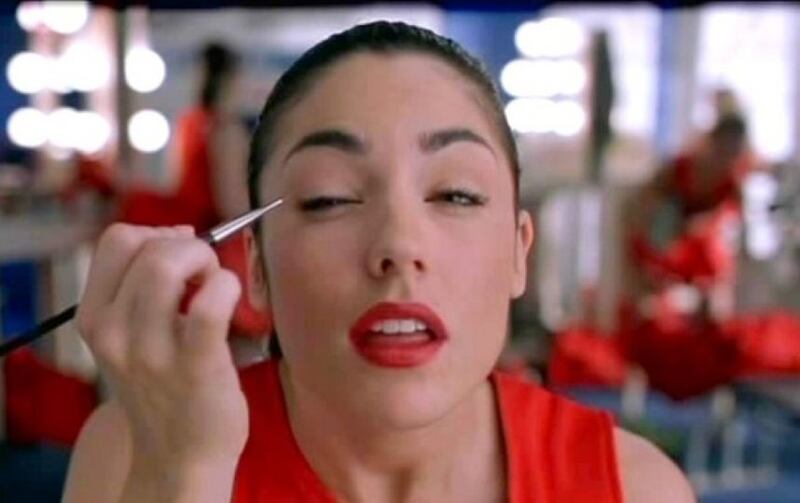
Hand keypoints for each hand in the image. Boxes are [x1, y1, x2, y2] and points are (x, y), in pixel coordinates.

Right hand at [76, 224, 247, 479]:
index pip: (116, 241)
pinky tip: (230, 298)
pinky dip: (226, 286)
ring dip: (205, 261)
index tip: (181, 253)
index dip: (156, 234)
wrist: (180, 456)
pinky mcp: (194, 364)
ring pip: (167, 265)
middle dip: (188, 246)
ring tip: (216, 286)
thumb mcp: (132, 337)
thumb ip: (143, 287)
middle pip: (144, 247)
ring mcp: (150, 350)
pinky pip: (208, 304)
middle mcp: (113, 332)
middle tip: (206, 273)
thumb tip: (178, 236)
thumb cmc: (166, 387)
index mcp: (95, 318)